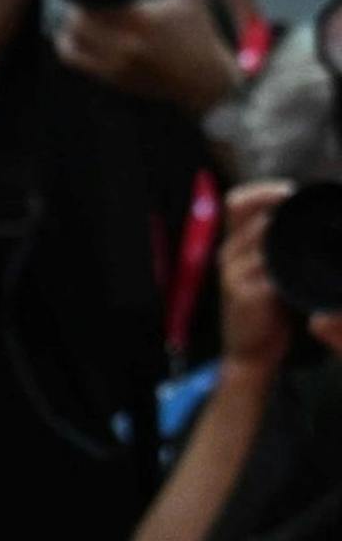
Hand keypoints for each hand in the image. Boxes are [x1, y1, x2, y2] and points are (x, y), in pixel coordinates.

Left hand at [57, 0, 244, 113]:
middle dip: (76, 8)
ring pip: (71, 42)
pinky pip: (75, 60)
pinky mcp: (110, 78)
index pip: (94, 4)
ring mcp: (115, 64)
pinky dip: (68, 46)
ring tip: (76, 15)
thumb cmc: (196, 29)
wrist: (201, 78)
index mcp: (142, 20)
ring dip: (69, 27)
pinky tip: (72, 35)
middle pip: (77, 22)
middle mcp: (126, 45)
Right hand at [222, 181, 295, 375]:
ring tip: (311, 231)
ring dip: (286, 228)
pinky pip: (268, 265)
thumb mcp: (267, 270)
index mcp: (233, 245)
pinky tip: (305, 262)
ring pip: (259, 234)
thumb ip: (278, 246)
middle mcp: (229, 254)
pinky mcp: (244, 292)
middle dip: (276, 201)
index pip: (237, 203)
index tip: (291, 191)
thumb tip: (308, 219)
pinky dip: (288, 260)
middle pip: (246, 211)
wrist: (250, 350)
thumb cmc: (265, 308)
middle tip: (304, 203)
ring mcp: (234, 273)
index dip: (261, 191)